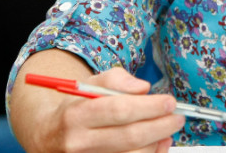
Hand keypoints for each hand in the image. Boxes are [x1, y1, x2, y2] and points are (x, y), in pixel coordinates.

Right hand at [11, 51, 184, 152]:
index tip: (169, 102)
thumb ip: (118, 81)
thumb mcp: (90, 84)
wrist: (48, 135)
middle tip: (177, 117)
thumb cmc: (76, 107)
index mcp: (76, 115)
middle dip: (160, 126)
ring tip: (168, 130)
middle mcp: (78, 142)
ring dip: (157, 143)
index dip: (149, 107)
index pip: (118, 110)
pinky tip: (158, 144)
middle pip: (129, 137)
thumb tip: (143, 88)